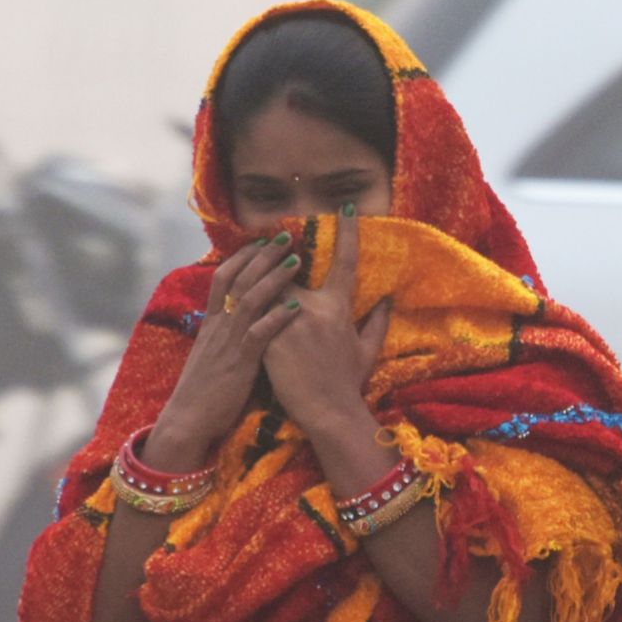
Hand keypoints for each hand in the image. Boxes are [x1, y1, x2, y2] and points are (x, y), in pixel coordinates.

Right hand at [146, 233, 305, 469]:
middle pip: (239, 279)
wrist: (188, 419)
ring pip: (250, 299)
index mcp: (211, 324)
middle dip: (263, 256)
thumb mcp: (211, 355)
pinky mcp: (239, 362)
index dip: (243, 257)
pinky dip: (278, 316)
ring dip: (274, 277)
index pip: (223, 278)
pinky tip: (295, 304)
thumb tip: (239, 321)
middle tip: (286, 236)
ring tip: (297, 258)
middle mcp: (218, 327)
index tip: (262, 242)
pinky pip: (259, 333)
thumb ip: (225, 335)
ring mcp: (228, 342)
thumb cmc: (204, 391)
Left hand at [262, 207, 392, 433]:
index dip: (346, 233)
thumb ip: (377, 322)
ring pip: (265, 288)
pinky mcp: (266, 338)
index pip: (345, 262)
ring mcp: (287, 322)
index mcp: (338, 308)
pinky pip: (252, 312)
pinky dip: (245, 305)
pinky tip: (234, 299)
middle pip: (288, 270)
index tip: (344, 208)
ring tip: (245, 267)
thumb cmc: (347, 383)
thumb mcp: (367, 350)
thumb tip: (387, 298)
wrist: (327, 413)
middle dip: (278, 258)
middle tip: (270, 239)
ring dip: (257, 281)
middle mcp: (312, 308)